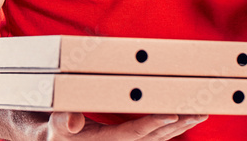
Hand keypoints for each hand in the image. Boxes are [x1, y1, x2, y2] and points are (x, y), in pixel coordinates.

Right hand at [20, 111, 207, 139]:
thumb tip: (72, 120)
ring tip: (202, 110)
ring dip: (180, 123)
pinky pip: (152, 132)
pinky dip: (170, 123)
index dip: (154, 124)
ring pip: (157, 135)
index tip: (174, 113)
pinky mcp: (124, 137)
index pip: (133, 134)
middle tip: (201, 109)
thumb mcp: (48, 126)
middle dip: (179, 123)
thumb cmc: (47, 129)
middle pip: (153, 135)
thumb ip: (60, 122)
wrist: (44, 136)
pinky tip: (186, 114)